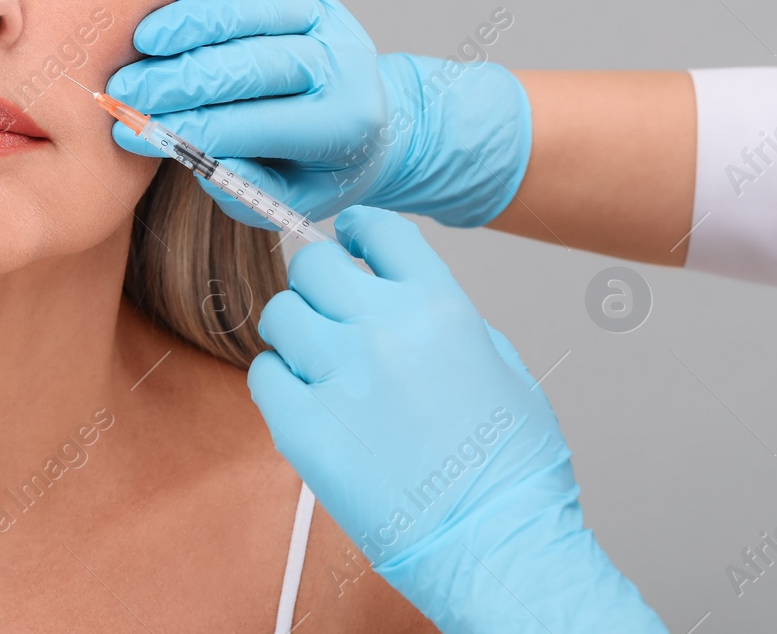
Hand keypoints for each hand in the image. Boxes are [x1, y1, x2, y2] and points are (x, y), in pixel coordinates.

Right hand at [103, 0, 531, 226]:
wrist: (373, 123)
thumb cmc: (315, 168)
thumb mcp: (285, 202)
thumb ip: (241, 184)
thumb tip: (189, 147)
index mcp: (341, 127)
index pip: (252, 126)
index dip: (183, 129)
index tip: (126, 131)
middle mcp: (344, 66)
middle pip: (255, 63)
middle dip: (179, 78)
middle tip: (124, 89)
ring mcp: (333, 19)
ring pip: (260, 7)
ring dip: (195, 22)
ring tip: (144, 42)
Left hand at [247, 206, 664, 632]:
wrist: (496, 545)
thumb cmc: (512, 470)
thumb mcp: (503, 367)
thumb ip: (446, 319)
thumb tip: (404, 298)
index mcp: (439, 307)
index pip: (380, 231)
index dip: (358, 232)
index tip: (348, 242)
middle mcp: (383, 329)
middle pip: (312, 265)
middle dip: (318, 284)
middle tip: (327, 312)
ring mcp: (338, 376)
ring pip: (280, 315)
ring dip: (294, 333)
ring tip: (317, 364)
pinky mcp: (302, 426)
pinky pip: (264, 374)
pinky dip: (278, 383)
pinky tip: (305, 402)